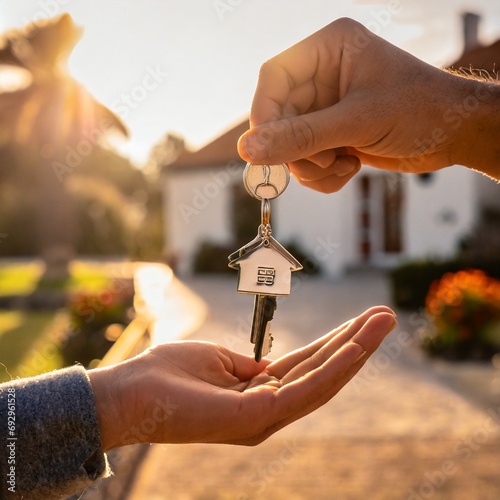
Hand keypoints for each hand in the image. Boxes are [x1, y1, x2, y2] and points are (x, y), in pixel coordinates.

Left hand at [89, 306, 395, 449]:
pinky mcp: (256, 418)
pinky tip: (355, 347)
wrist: (131, 392)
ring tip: (382, 322)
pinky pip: (304, 389)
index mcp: (258, 394)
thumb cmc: (168, 374)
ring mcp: (265, 416)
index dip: (336, 344)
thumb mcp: (217, 361)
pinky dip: (333, 368)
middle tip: (386, 316)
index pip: (307, 367)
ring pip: (322, 380)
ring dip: (355, 350)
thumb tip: (268, 365)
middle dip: (356, 344)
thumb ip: (249, 366)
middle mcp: (268, 409)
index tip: (361, 321)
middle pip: (322, 372)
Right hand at [237, 18, 499, 191]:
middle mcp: (324, 76)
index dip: (264, 114)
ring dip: (311, 166)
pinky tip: (350, 168)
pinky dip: (322, 174)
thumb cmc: (419, 110)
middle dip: (298, 148)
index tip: (265, 148)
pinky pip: (307, 159)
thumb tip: (247, 149)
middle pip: (279, 117)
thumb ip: (301, 136)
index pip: (274, 78)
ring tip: (342, 165)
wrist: (455, 135)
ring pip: (291, 144)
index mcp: (329, 50)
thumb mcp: (357, 121)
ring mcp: (327, 108)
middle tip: (321, 161)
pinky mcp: (333, 134)